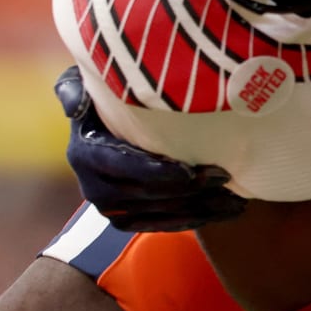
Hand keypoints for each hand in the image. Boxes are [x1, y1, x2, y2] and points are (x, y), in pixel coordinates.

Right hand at [54, 66, 245, 231]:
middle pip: (149, 195)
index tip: (191, 171)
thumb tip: (76, 104)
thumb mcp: (84, 85)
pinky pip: (164, 225)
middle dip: (190, 190)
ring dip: (201, 209)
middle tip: (225, 176)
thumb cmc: (107, 97)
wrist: (108, 125)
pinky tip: (224, 212)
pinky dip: (196, 220)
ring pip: (162, 214)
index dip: (158, 172)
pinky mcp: (129, 220)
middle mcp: (95, 188)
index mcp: (86, 154)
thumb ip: (75, 89)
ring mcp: (113, 209)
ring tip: (234, 199)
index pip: (124, 167)